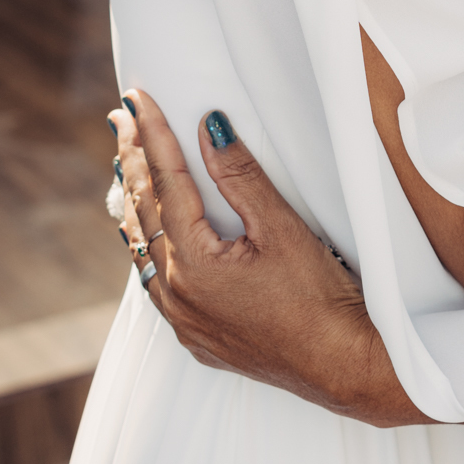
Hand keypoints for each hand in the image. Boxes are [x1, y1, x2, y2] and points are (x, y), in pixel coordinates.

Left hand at [109, 92, 463, 427]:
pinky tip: (152, 238)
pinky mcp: (199, 337)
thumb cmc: (320, 297)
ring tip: (126, 167)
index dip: (152, 134)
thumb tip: (209, 129)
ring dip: (135, 204)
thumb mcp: (283, 228)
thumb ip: (241, 177)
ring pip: (144, 250)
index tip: (136, 97)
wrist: (340, 365)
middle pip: (144, 212)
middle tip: (122, 119)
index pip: (165, 181)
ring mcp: (185, 320)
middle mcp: (176, 293)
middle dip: (132, 160)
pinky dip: (150, 247)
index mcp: (194, 262)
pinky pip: (157, 283)